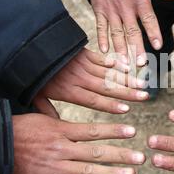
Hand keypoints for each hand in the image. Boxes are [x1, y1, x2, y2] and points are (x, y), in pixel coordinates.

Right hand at [11, 114, 145, 173]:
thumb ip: (60, 120)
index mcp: (60, 131)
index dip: (114, 131)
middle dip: (120, 155)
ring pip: (86, 171)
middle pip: (96, 152)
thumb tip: (74, 117)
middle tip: (140, 158)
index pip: (93, 131)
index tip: (132, 131)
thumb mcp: (40, 117)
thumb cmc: (18, 129)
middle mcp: (60, 149)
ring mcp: (53, 167)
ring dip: (110, 173)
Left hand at [33, 48, 147, 117]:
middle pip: (107, 87)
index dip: (111, 105)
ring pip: (109, 73)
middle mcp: (80, 78)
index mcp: (69, 91)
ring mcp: (83, 65)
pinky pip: (103, 58)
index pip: (94, 100)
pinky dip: (116, 62)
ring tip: (142, 84)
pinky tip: (128, 66)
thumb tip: (56, 125)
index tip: (127, 110)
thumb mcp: (35, 96)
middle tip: (144, 97)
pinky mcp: (84, 53)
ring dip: (126, 79)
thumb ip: (47, 111)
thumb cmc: (32, 74)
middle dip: (127, 93)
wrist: (28, 47)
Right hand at [91, 0, 173, 64]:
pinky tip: (104, 52)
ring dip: (120, 49)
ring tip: (125, 64)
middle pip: (132, 30)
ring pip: (116, 33)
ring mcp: (111, 10)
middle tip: (142, 63)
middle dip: (137, 48)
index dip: (153, 32)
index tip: (158, 46)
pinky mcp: (99, 10)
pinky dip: (101, 39)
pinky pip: (100, 27)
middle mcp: (125, 6)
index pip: (148, 18)